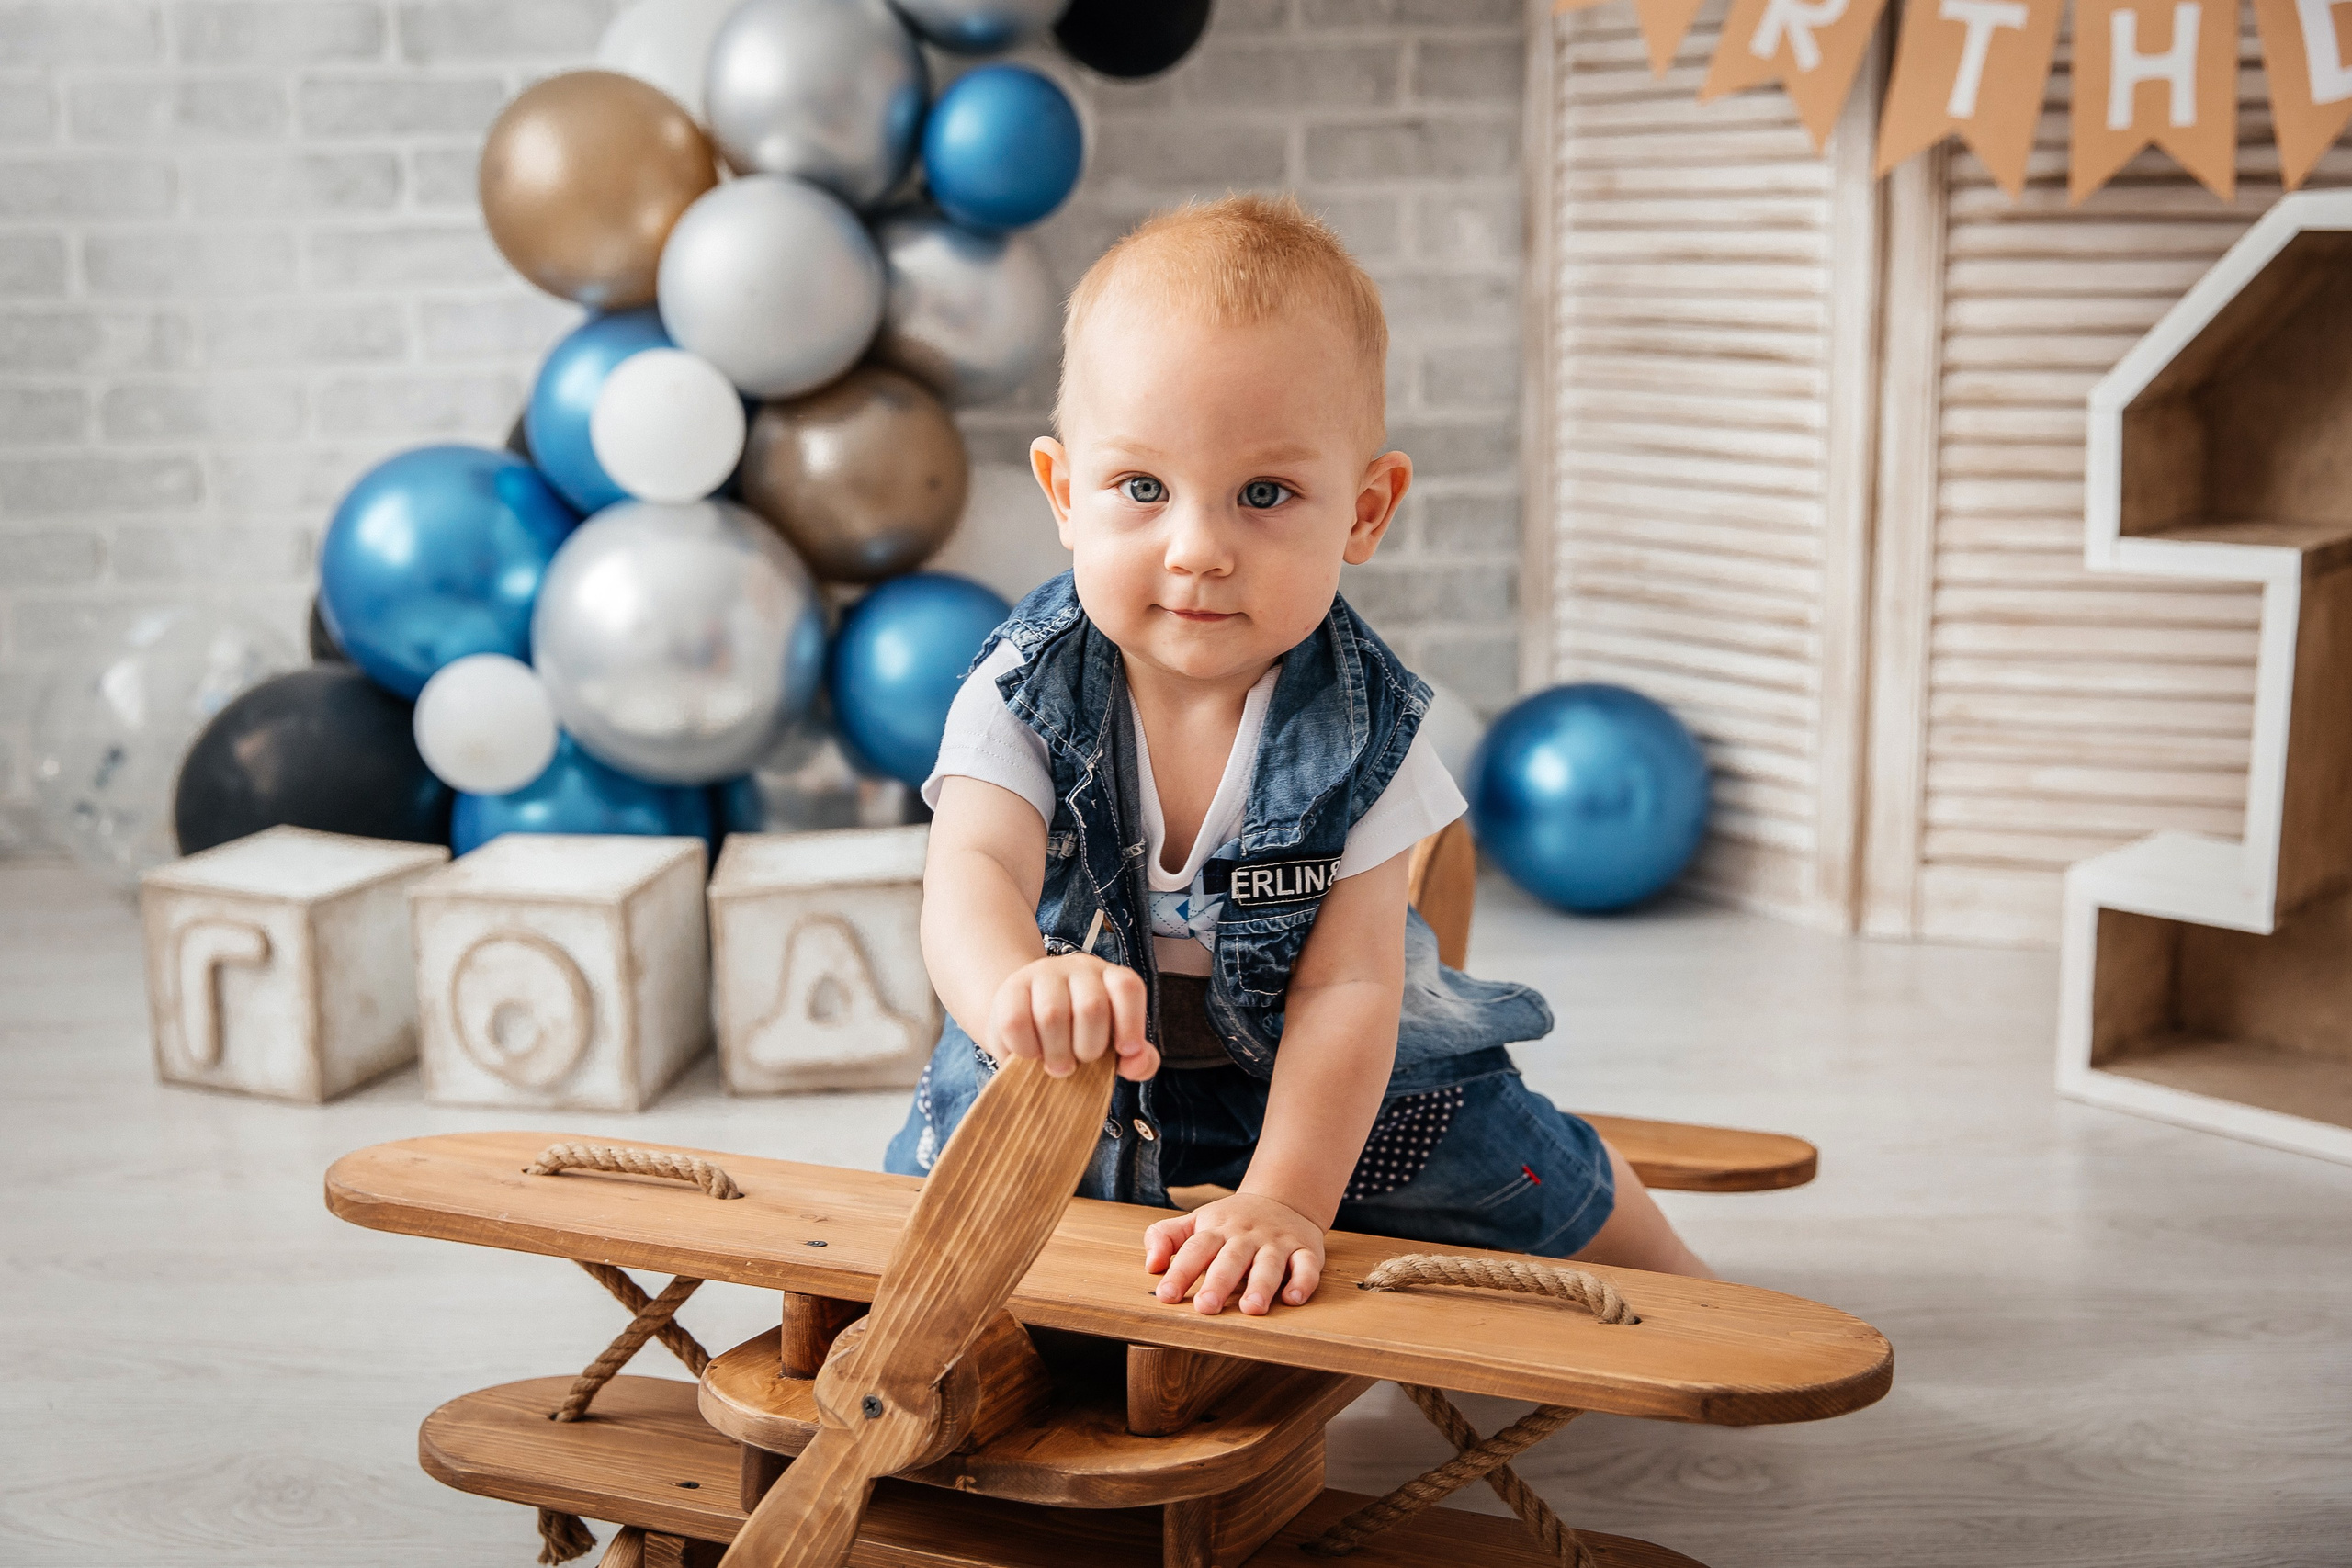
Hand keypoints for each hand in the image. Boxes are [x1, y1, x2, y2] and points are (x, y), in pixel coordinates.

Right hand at [985, 953, 1157, 1081]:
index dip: (1130, 1023)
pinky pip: (1016, 1022)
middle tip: (1079, 1063)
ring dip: (1056, 1054)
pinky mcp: (1011, 989)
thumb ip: (1138, 1060)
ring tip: (1056, 1066)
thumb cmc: (1080, 1035)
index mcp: (1111, 978)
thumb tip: (1137, 1061)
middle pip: (1091, 1007)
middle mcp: (1080, 968)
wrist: (1030, 1018)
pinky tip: (1031, 1055)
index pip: (1127, 988)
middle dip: (1088, 1048)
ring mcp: (1043, 974)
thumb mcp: (1113, 1046)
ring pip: (1052, 1015)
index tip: (1124, 1051)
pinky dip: (1026, 1049)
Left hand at [1145, 1192, 1324, 1314]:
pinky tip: (1293, 1299)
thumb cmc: (1232, 1222)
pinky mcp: (1305, 1250)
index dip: (1180, 1272)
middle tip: (1206, 1307)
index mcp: (1217, 1229)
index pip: (1196, 1249)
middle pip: (1231, 1258)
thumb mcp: (1196, 1222)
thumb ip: (1166, 1237)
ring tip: (1252, 1309)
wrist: (1284, 1199)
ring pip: (1270, 1263)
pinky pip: (1307, 1266)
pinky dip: (1303, 1282)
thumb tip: (1151, 1265)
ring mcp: (1277, 1243)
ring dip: (1261, 1285)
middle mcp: (1247, 1236)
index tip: (1166, 1295)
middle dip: (1219, 1282)